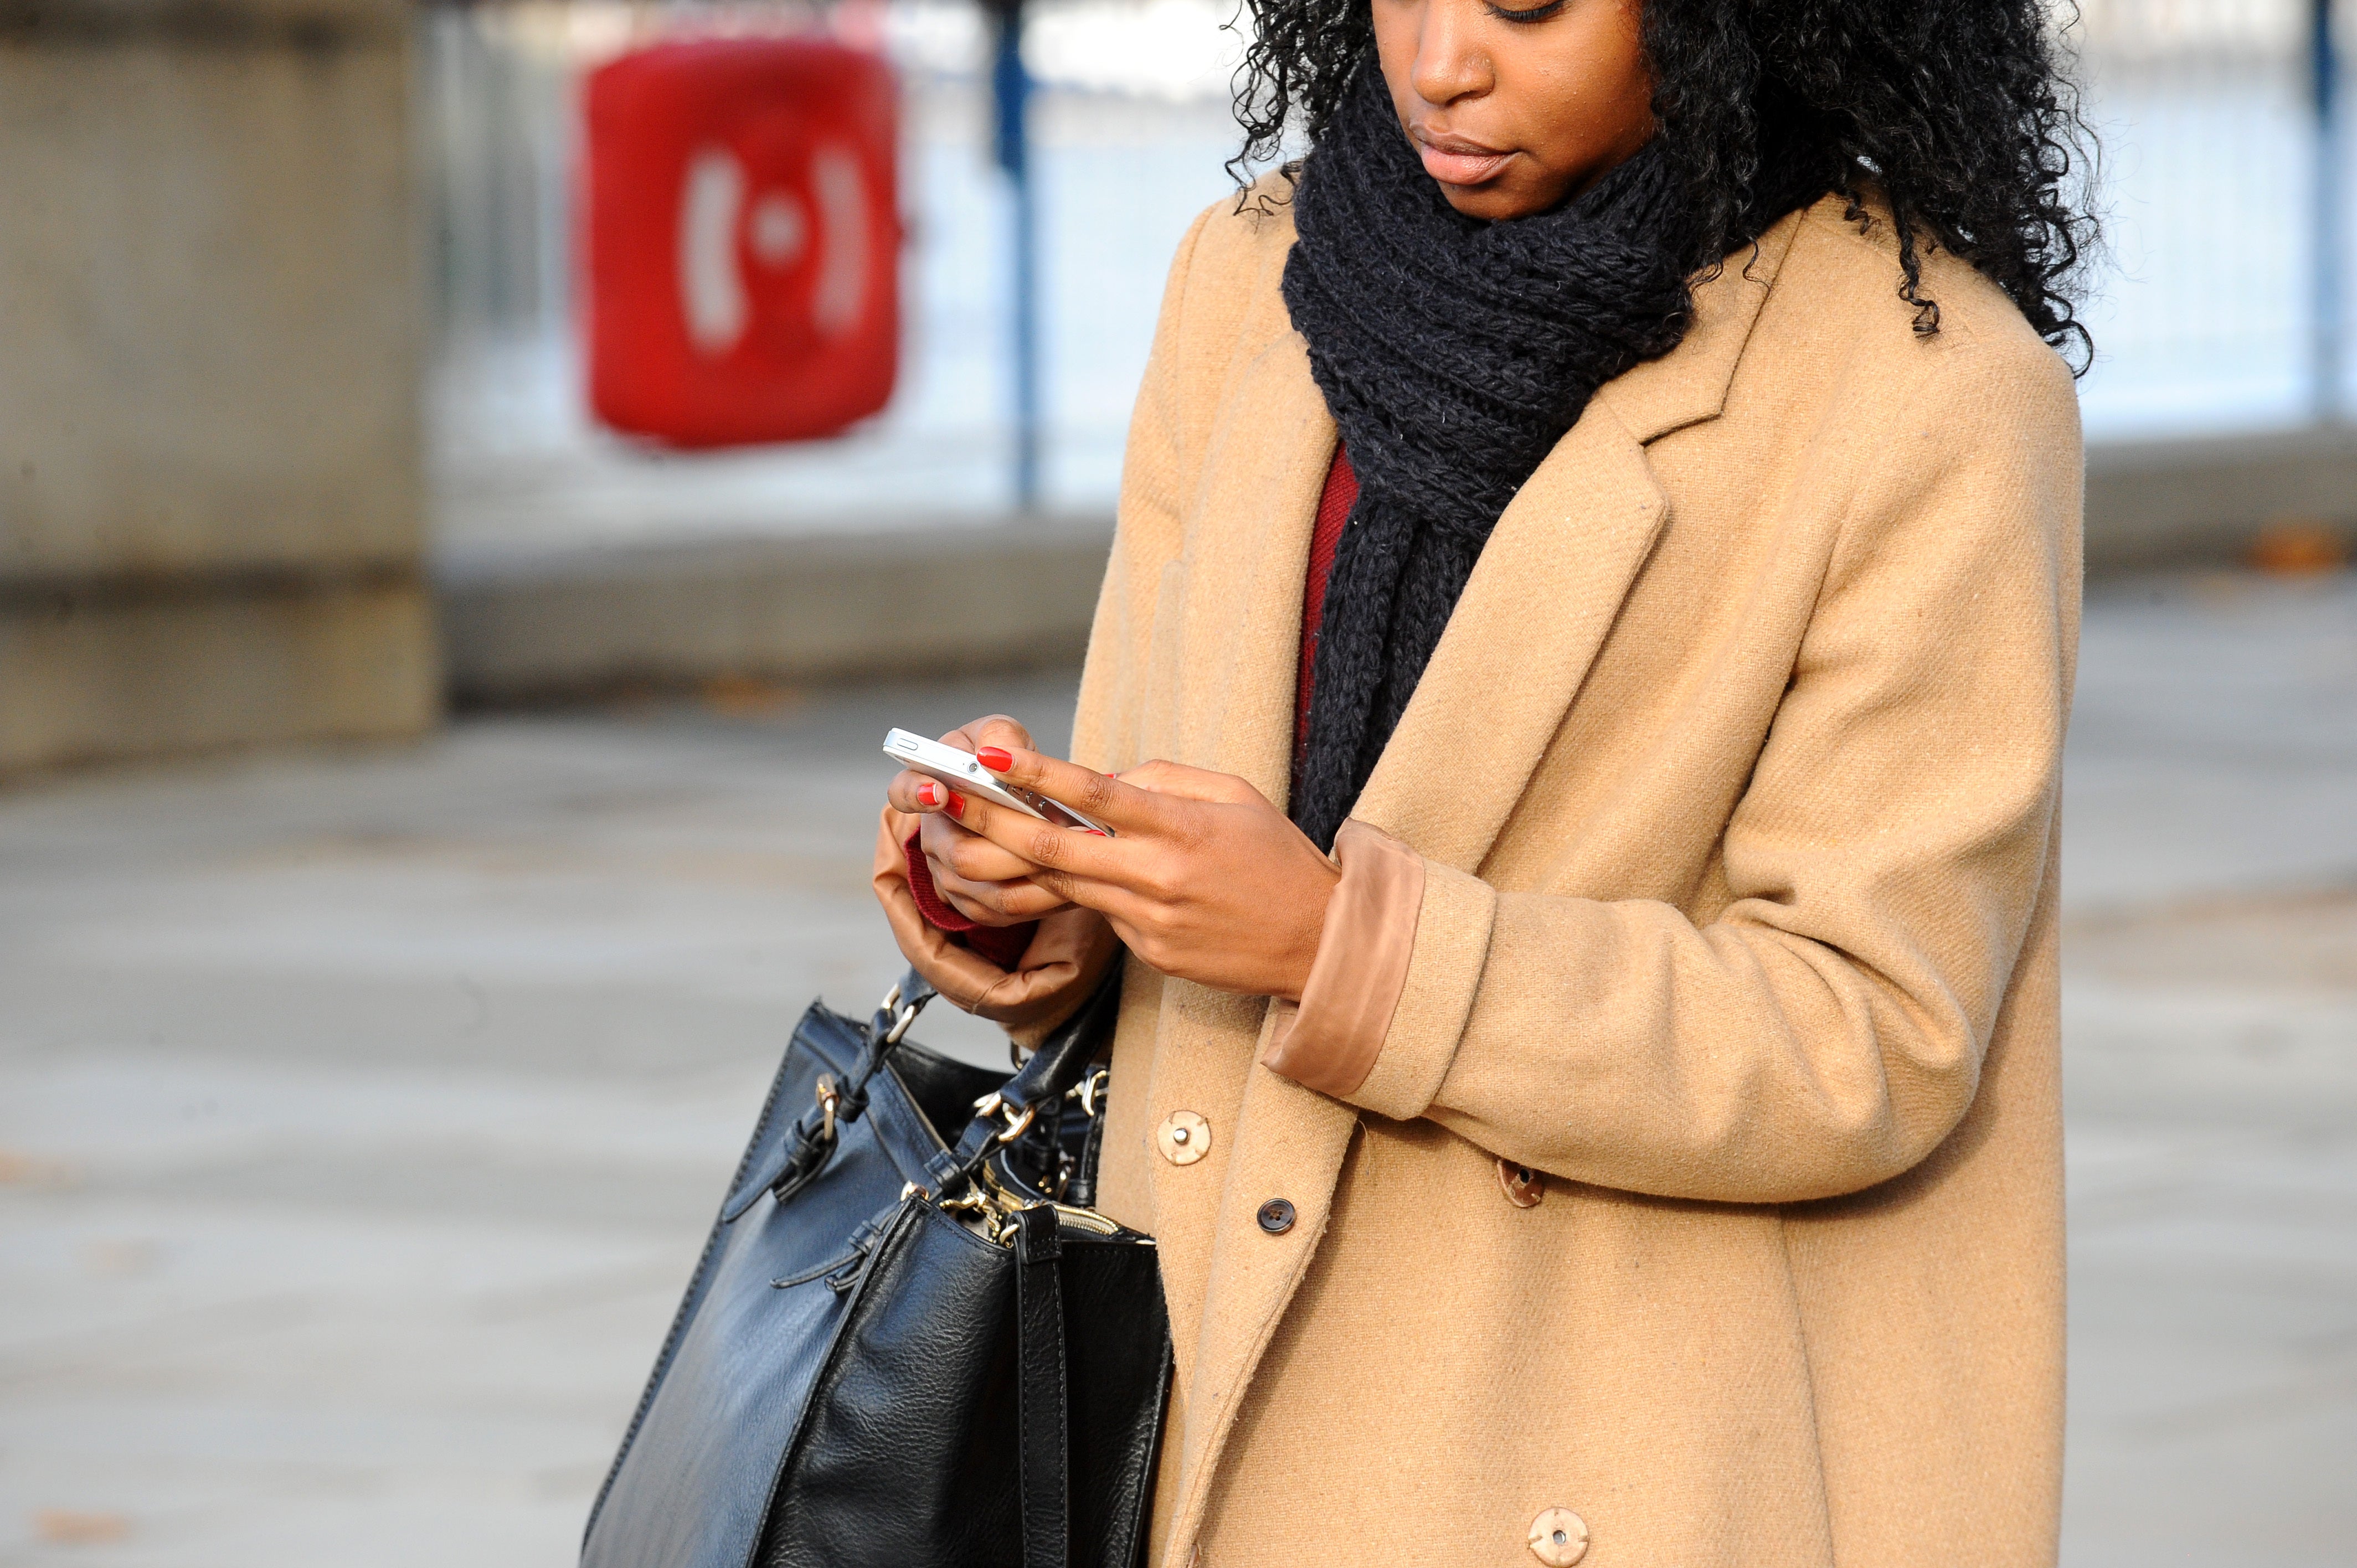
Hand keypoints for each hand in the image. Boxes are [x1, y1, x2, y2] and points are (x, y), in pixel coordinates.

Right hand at [885, 714, 1074, 927]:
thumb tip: (995, 751)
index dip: (917, 794)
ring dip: (1038, 874)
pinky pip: (1011, 913)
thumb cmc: (1006, 763)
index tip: (940, 792)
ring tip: (1078, 855)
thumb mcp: (1003, 736)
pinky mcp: (980, 907)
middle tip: (1051, 832)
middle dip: (1011, 844)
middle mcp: (936, 840)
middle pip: (962, 856)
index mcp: (930, 789)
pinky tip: (1078, 879)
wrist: (1026, 801)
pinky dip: (1048, 898)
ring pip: (991, 892)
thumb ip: (998, 736)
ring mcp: (953, 880)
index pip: (905, 793)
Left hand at [946, 746, 1339, 1000]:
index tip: (991, 756)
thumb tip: (1104, 778)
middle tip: (947, 798)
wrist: (1318, 943)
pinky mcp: (1149, 953)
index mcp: (1181, 828)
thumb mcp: (1234, 796)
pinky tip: (1085, 873)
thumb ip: (1165, 779)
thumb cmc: (1278, 858)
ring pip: (1065, 884)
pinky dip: (1087, 889)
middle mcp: (1158, 877)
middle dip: (992, 821)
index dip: (1036, 773)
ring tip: (975, 831)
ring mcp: (1149, 921)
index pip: (1094, 794)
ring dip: (1019, 857)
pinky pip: (1102, 913)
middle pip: (1054, 847)